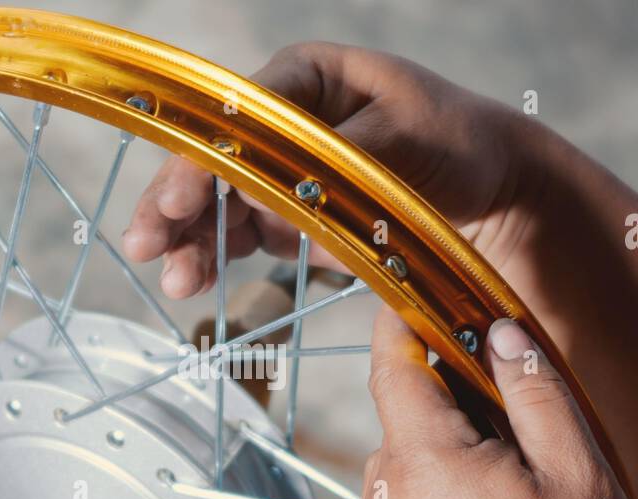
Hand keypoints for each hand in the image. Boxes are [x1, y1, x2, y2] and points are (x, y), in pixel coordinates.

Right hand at [122, 42, 547, 297]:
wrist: (491, 188)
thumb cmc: (456, 142)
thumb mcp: (405, 139)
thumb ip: (333, 162)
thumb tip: (263, 188)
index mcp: (304, 79)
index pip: (234, 117)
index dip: (199, 159)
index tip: (177, 200)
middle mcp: (281, 120)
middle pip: (212, 159)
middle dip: (176, 205)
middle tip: (147, 246)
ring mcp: (281, 167)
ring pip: (219, 202)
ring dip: (192, 239)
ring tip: (177, 281)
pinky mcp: (289, 211)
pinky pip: (242, 233)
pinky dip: (218, 256)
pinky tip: (196, 279)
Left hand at [357, 307, 637, 498]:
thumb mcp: (576, 474)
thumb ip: (535, 391)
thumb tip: (502, 333)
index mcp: (425, 462)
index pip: (392, 364)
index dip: (404, 322)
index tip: (419, 295)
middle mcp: (383, 494)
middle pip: (405, 411)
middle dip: (453, 398)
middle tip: (516, 419)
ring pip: (406, 455)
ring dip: (448, 448)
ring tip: (512, 486)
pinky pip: (402, 497)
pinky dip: (436, 488)